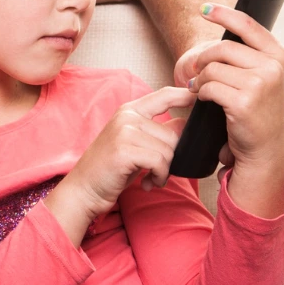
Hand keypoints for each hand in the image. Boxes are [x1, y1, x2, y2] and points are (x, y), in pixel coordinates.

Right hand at [45, 88, 192, 242]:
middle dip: (172, 157)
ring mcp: (125, 131)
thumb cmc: (111, 169)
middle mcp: (127, 116)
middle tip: (158, 171)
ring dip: (164, 171)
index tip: (200, 100)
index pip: (165, 95)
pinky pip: (160, 162)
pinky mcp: (125, 150)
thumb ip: (158, 133)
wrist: (83, 189)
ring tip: (151, 178)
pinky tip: (148, 183)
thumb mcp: (135, 144)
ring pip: (168, 150)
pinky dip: (159, 177)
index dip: (186, 96)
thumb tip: (186, 125)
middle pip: (173, 134)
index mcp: (130, 111)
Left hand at [184, 3, 283, 170]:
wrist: (264, 149)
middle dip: (204, 59)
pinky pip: (209, 86)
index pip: (248, 24)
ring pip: (213, 68)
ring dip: (200, 78)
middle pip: (223, 47)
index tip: (204, 9)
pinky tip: (204, 99)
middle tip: (198, 72)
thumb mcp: (265, 77)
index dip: (224, 13)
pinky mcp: (244, 102)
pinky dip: (200, 92)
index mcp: (280, 56)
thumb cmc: (259, 111)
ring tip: (201, 88)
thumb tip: (227, 25)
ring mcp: (260, 84)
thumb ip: (252, 55)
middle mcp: (273, 67)